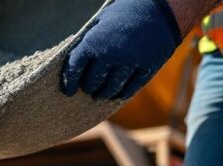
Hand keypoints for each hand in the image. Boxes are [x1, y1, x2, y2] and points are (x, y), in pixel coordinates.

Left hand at [61, 0, 181, 101]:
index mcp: (93, 42)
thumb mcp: (100, 23)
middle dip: (89, 88)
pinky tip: (118, 94)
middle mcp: (109, 54)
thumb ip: (87, 44)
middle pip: (92, 82)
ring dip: (104, 94)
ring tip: (101, 95)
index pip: (74, 69)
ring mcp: (129, 62)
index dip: (69, 82)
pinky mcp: (147, 67)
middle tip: (89, 90)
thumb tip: (76, 66)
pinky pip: (131, 88)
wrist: (159, 7)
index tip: (68, 91)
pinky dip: (123, 93)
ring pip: (111, 88)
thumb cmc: (124, 14)